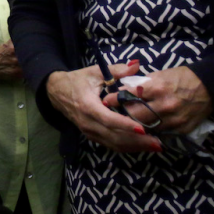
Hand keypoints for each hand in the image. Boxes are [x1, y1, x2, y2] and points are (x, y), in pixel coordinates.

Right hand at [46, 62, 160, 152]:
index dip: (125, 124)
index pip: (108, 119)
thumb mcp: (95, 72)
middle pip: (113, 136)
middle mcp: (87, 123)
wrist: (56, 92)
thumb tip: (136, 65)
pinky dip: (126, 147)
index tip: (142, 128)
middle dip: (136, 141)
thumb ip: (117, 70)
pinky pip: (110, 145)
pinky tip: (141, 146)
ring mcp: (88, 131)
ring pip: (113, 144)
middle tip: (157, 142)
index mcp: (87, 106)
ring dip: (134, 147)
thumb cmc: (78, 80)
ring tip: (154, 146)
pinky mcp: (91, 136)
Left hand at [102, 66, 212, 134]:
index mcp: (158, 88)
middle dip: (120, 115)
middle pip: (134, 116)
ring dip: (133, 126)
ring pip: (145, 128)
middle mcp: (165, 105)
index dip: (115, 99)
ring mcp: (173, 119)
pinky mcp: (180, 129)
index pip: (130, 96)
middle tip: (109, 114)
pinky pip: (159, 134)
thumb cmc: (181, 77)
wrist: (210, 88)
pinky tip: (139, 131)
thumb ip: (140, 84)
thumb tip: (120, 90)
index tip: (105, 101)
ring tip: (121, 124)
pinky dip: (149, 132)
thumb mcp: (159, 75)